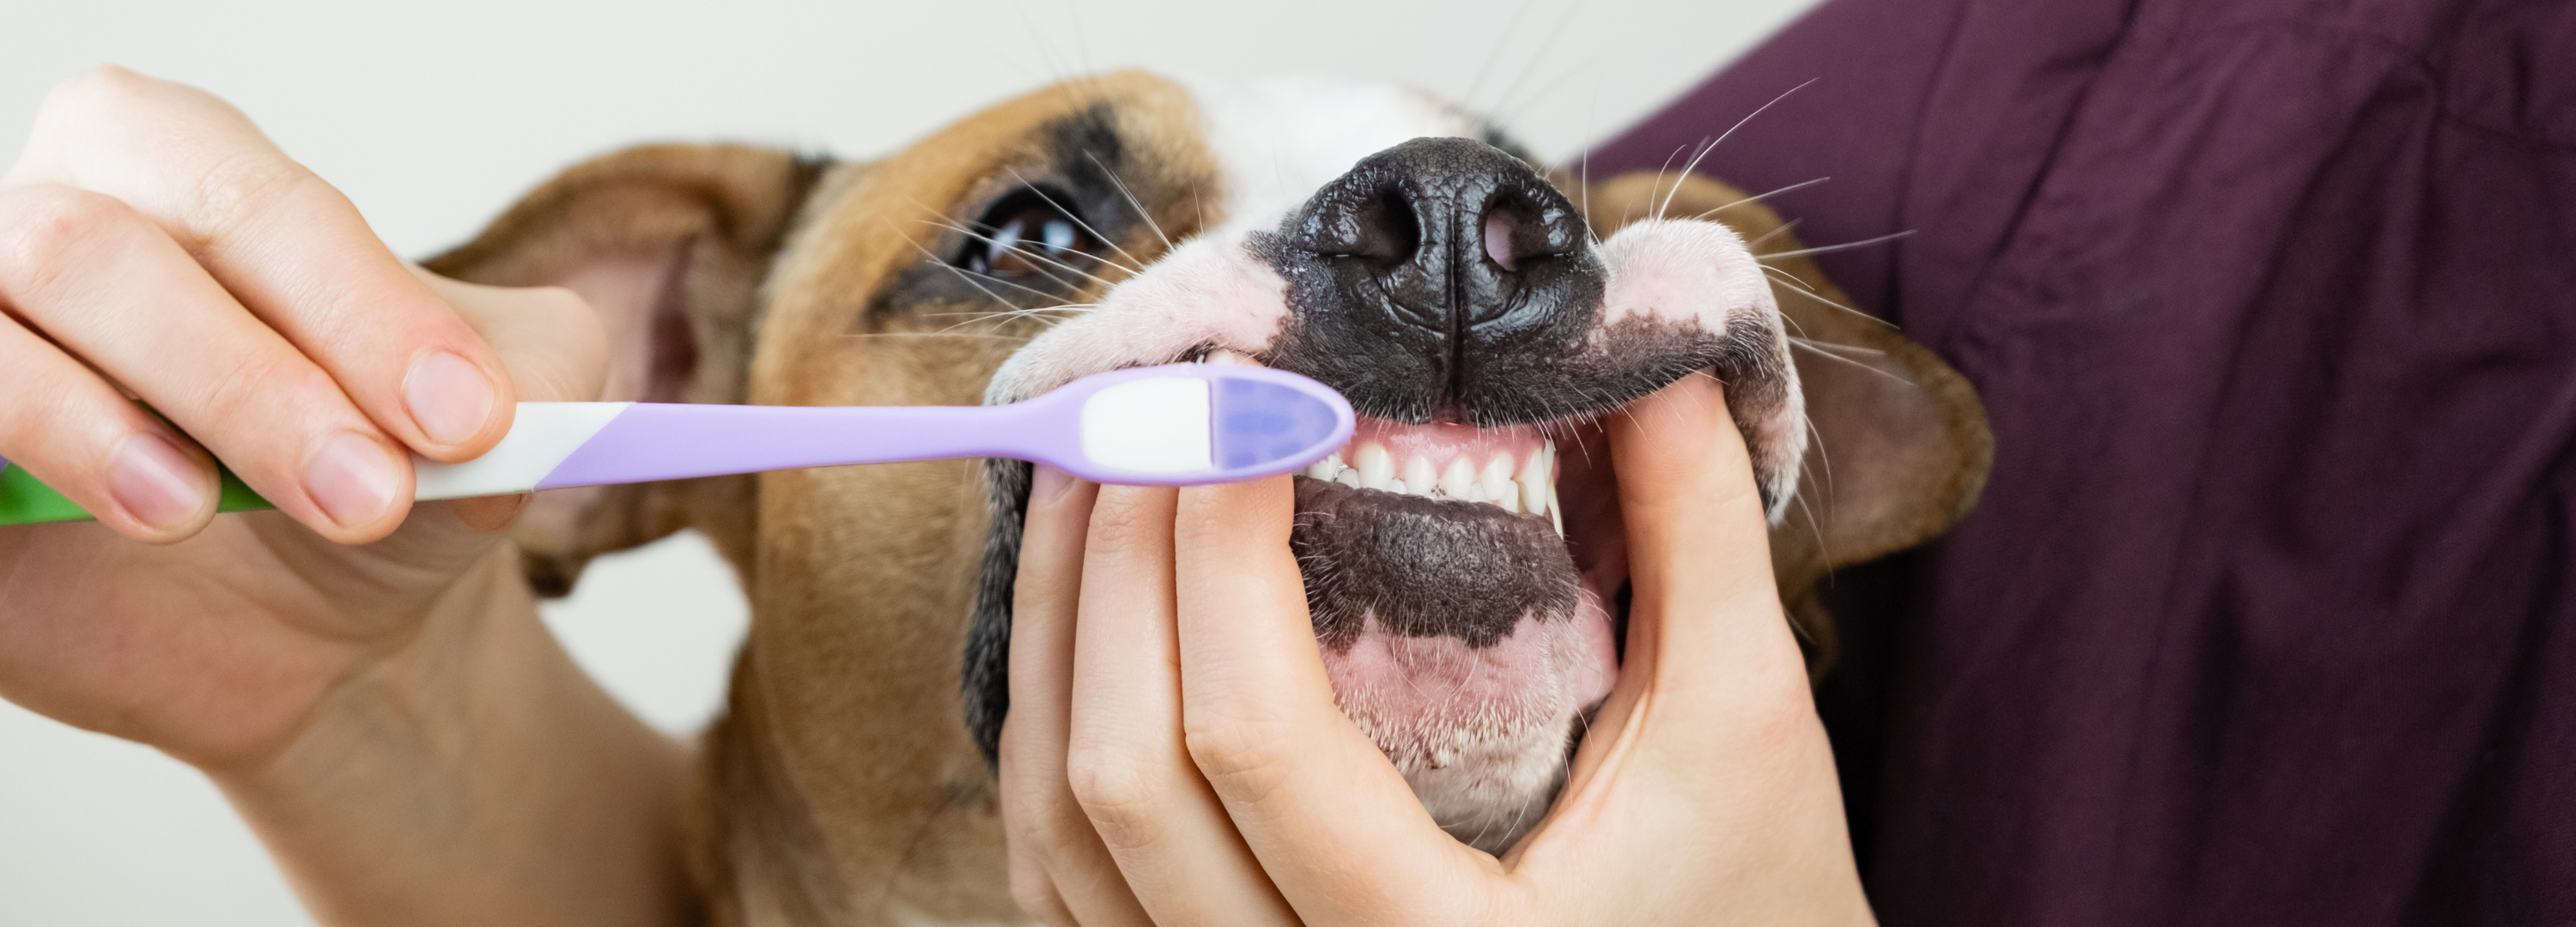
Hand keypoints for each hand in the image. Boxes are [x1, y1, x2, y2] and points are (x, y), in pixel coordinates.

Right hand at [0, 69, 686, 926]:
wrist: (329, 617)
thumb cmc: (388, 460)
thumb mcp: (506, 409)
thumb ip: (526, 379)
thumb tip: (493, 409)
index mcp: (177, 164)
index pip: (249, 200)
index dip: (357, 306)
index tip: (469, 420)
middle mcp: (50, 223)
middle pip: (100, 249)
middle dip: (249, 378)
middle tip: (372, 495)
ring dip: (111, 424)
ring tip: (205, 511)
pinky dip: (29, 460)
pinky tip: (130, 516)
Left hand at [999, 373, 1875, 924]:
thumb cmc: (1756, 907)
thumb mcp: (1745, 724)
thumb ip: (1695, 530)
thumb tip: (1647, 345)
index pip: (1251, 738)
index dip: (1215, 548)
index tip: (1242, 402)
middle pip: (1121, 780)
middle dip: (1113, 565)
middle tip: (1157, 405)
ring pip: (1062, 835)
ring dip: (1054, 638)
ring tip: (1093, 473)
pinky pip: (1066, 876)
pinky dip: (1051, 731)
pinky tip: (1083, 613)